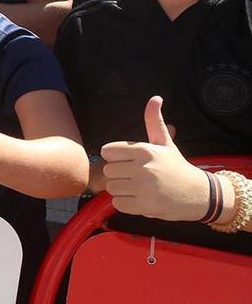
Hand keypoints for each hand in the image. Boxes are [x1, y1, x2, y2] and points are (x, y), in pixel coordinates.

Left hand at [101, 96, 207, 221]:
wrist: (198, 194)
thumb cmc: (176, 167)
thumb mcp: (165, 143)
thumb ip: (154, 121)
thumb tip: (155, 98)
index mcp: (145, 150)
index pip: (107, 151)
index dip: (116, 157)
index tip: (129, 161)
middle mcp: (143, 167)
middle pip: (108, 170)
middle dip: (119, 174)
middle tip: (136, 176)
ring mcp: (144, 188)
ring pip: (111, 187)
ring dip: (122, 190)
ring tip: (139, 188)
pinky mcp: (144, 206)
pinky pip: (118, 203)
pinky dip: (126, 203)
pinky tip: (140, 199)